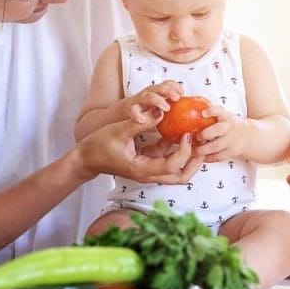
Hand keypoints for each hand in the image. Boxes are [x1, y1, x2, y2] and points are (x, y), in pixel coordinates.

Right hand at [76, 110, 202, 184]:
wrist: (86, 158)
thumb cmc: (99, 145)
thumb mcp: (119, 131)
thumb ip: (140, 122)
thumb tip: (160, 111)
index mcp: (142, 170)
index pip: (172, 166)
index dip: (183, 151)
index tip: (187, 134)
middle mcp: (148, 175)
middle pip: (180, 177)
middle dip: (194, 163)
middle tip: (203, 145)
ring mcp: (149, 171)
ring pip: (177, 173)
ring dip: (189, 159)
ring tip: (197, 141)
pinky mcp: (148, 165)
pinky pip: (168, 162)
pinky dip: (178, 153)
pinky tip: (182, 136)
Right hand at [118, 80, 182, 123]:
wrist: (121, 115)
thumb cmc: (145, 113)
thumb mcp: (159, 110)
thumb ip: (171, 111)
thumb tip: (189, 117)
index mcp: (157, 92)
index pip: (167, 84)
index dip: (176, 86)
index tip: (183, 93)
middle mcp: (148, 94)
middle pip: (160, 88)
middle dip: (169, 91)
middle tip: (177, 98)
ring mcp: (139, 101)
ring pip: (149, 96)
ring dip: (158, 100)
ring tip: (166, 108)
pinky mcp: (130, 110)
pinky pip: (133, 111)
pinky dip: (137, 115)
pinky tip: (142, 120)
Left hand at [192, 104, 249, 161]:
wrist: (248, 136)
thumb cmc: (228, 124)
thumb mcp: (223, 116)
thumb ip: (210, 114)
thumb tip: (185, 108)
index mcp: (226, 116)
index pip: (220, 111)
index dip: (212, 111)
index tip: (203, 112)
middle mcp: (229, 127)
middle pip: (218, 130)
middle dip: (206, 133)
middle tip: (196, 137)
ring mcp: (232, 140)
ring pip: (217, 146)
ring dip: (203, 149)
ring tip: (193, 151)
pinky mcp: (232, 151)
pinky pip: (219, 156)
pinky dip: (209, 158)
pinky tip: (201, 158)